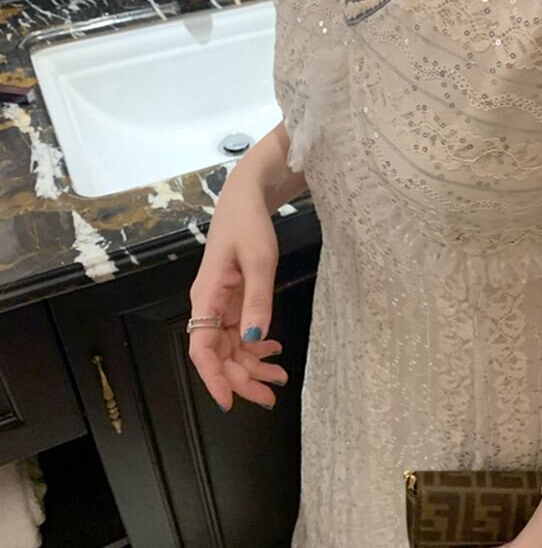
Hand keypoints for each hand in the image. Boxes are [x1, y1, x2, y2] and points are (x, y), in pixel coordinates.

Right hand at [188, 165, 287, 411]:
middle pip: (219, 354)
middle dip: (241, 378)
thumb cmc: (248, 224)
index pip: (202, 348)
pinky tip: (273, 350)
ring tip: (279, 379)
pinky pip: (241, 332)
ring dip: (251, 365)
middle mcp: (209, 306)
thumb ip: (258, 299)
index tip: (230, 401)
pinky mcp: (233, 300)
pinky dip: (256, 345)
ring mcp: (221, 305)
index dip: (214, 378)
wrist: (246, 199)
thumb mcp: (259, 260)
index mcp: (207, 297)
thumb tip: (254, 339)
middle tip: (270, 396)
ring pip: (231, 347)